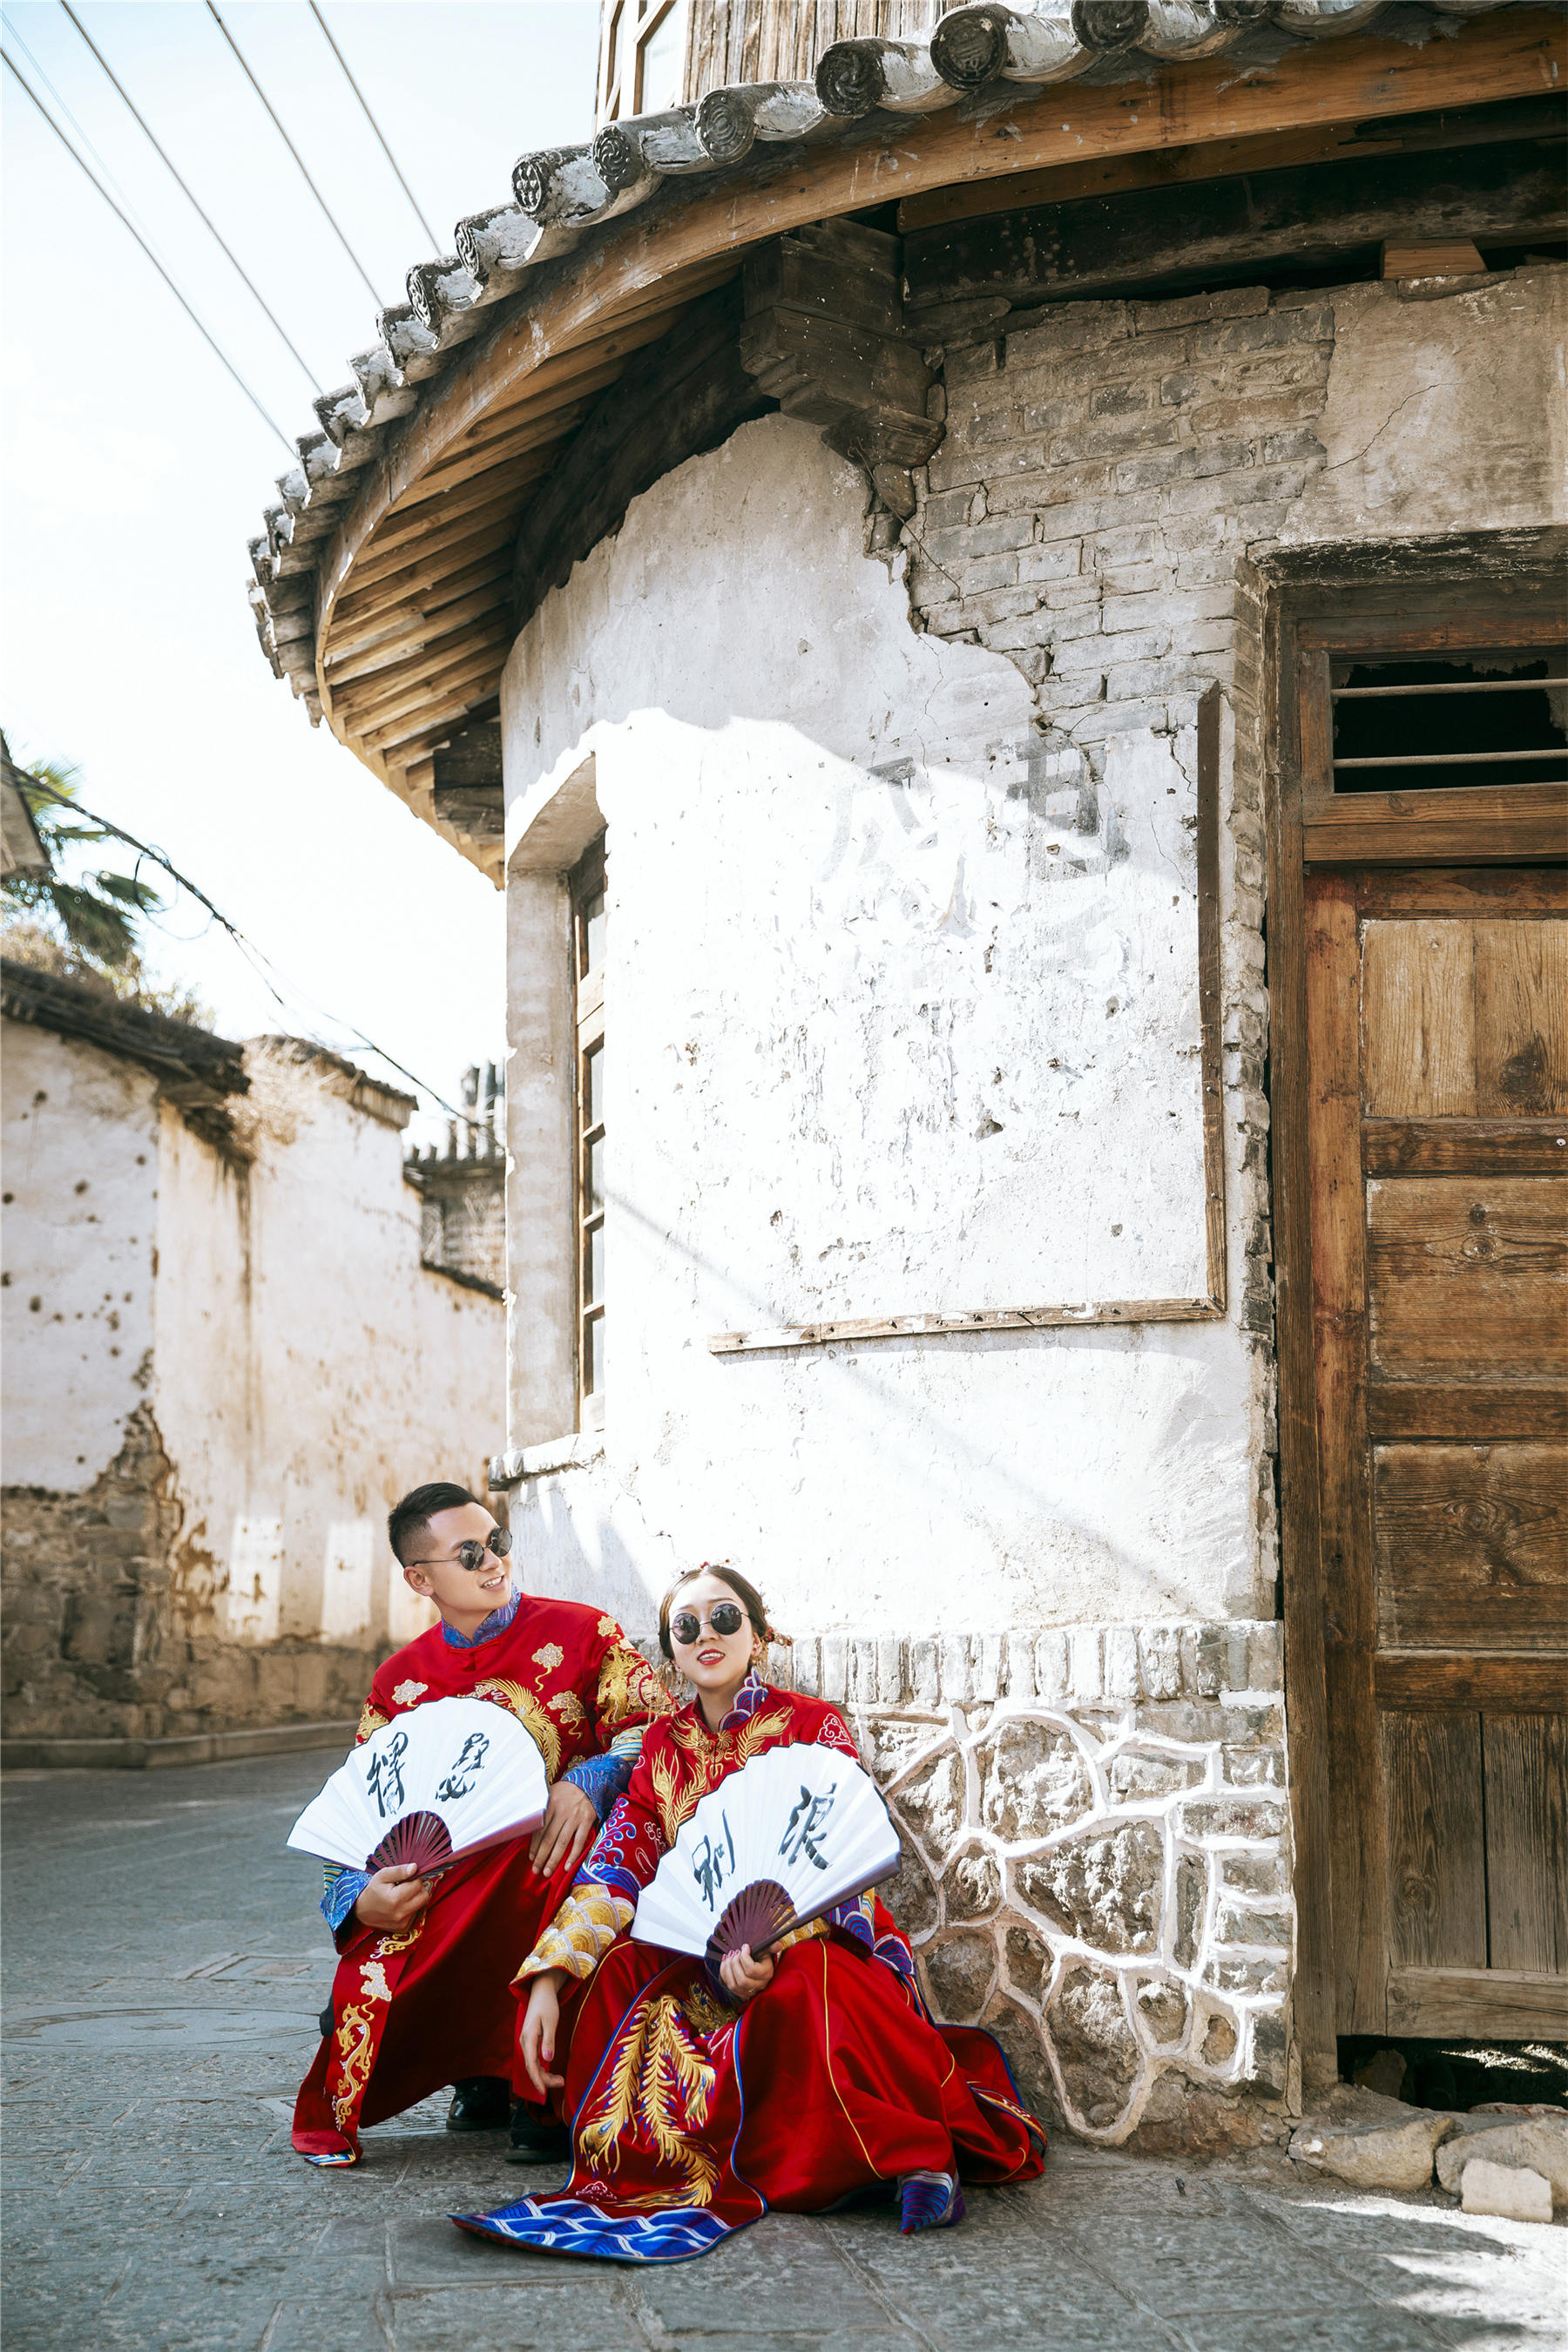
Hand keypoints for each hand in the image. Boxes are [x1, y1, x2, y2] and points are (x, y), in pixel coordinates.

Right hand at [352, 1863, 432, 1931]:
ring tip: (402, 1896)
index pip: (418, 1885)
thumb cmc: (373, 1890)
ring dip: (415, 1899)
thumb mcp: (383, 1875)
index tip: (407, 1878)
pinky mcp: (403, 1928)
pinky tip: (401, 1905)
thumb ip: (399, 1871)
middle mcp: (400, 1913)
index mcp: (395, 1898)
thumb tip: (415, 1867)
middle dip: (419, 1889)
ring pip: (421, 1905)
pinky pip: (415, 1914)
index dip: (414, 1879)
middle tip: (407, 1886)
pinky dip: (411, 1908)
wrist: (361, 1910)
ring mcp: (402, 1922)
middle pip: (424, 1897)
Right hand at [519, 1970, 566, 2098]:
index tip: (543, 2091)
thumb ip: (548, 2041)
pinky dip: (542, 2067)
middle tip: (561, 2083)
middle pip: (532, 2067)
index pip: (531, 2064)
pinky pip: (535, 2059)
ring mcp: (527, 2042)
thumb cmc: (547, 2005)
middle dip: (544, 2079)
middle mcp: (525, 2042)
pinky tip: (551, 2071)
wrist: (541, 1992)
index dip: (537, 2079)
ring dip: (544, 2074)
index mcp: (528, 2037)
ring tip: (560, 2080)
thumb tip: (547, 2059)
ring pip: (533, 2064)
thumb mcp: (550, 2021)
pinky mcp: (531, 2042)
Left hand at [529, 1781, 598, 1879]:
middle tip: (536, 1870)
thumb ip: (541, 1809)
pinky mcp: (587, 1821)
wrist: (589, 1781)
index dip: (534, 1846)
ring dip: (554, 1860)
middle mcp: (562, 1811)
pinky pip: (579, 1842)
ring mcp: (575, 1817)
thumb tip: (527, 1824)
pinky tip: (567, 1867)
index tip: (531, 1858)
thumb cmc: (565, 1791)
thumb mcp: (550, 1793)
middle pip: (549, 1838)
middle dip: (541, 1857)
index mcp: (550, 1805)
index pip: (540, 1829)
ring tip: (547, 1872)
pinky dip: (573, 1855)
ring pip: (562, 1843)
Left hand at [718, 1942, 775, 2005]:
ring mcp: (749, 1991)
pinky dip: (724, 1973)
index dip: (744, 1957)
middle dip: (734, 1964)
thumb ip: (772, 1946)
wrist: (759, 1963)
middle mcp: (759, 1985)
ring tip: (729, 1955)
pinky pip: (728, 1986)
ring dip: (728, 1969)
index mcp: (767, 1974)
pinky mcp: (740, 1992)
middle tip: (735, 1951)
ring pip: (734, 1985)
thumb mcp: (767, 1949)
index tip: (745, 1946)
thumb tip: (779, 1945)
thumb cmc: (762, 1955)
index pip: (751, 1970)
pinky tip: (725, 1961)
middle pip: (742, 1980)